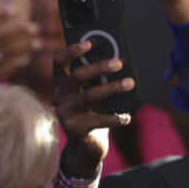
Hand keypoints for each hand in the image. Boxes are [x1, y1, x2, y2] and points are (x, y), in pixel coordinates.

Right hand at [0, 9, 38, 80]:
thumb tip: (1, 9)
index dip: (1, 16)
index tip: (15, 9)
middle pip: (2, 39)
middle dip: (20, 32)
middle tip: (35, 27)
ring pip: (7, 53)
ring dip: (25, 46)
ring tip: (38, 43)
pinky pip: (8, 67)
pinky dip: (19, 61)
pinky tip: (28, 57)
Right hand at [51, 41, 134, 177]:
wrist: (85, 144)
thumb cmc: (92, 111)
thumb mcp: (90, 92)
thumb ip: (96, 79)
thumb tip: (118, 59)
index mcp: (60, 83)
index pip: (59, 62)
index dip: (72, 50)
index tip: (89, 43)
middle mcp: (58, 97)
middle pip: (77, 76)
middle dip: (99, 67)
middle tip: (119, 62)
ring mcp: (65, 114)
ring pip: (89, 96)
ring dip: (112, 88)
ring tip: (130, 83)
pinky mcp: (75, 130)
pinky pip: (98, 120)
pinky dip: (115, 117)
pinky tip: (127, 116)